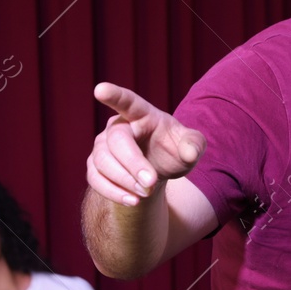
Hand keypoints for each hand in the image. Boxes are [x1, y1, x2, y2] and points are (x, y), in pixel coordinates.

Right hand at [87, 83, 206, 206]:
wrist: (158, 173)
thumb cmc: (173, 150)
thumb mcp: (191, 146)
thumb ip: (195, 145)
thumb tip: (190, 153)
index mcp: (142, 114)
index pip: (127, 102)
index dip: (114, 95)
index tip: (100, 89)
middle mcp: (118, 126)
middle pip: (117, 141)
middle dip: (132, 163)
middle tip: (150, 183)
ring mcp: (102, 146)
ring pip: (102, 162)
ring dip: (124, 181)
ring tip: (145, 193)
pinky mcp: (95, 166)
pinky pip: (95, 179)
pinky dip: (113, 192)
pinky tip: (132, 200)